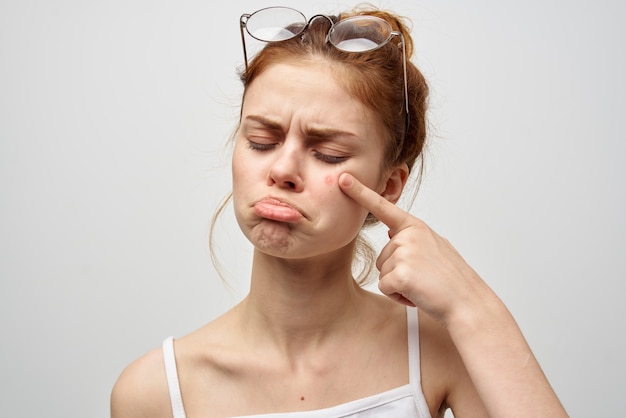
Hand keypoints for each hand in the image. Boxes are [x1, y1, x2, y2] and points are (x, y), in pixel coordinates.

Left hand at [338, 173, 486, 323]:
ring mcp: (404, 253)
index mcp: (415, 227)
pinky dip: (398, 296)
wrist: (468, 302)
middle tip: (424, 277)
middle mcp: (408, 236)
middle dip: (397, 272)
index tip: (342, 178)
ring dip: (399, 285)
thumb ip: (412, 237)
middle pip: (382, 257)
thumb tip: (391, 232)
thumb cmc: (452, 279)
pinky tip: (417, 294)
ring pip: (382, 273)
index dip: (360, 192)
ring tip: (423, 285)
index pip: (383, 207)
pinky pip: (385, 287)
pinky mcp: (399, 274)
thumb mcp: (436, 247)